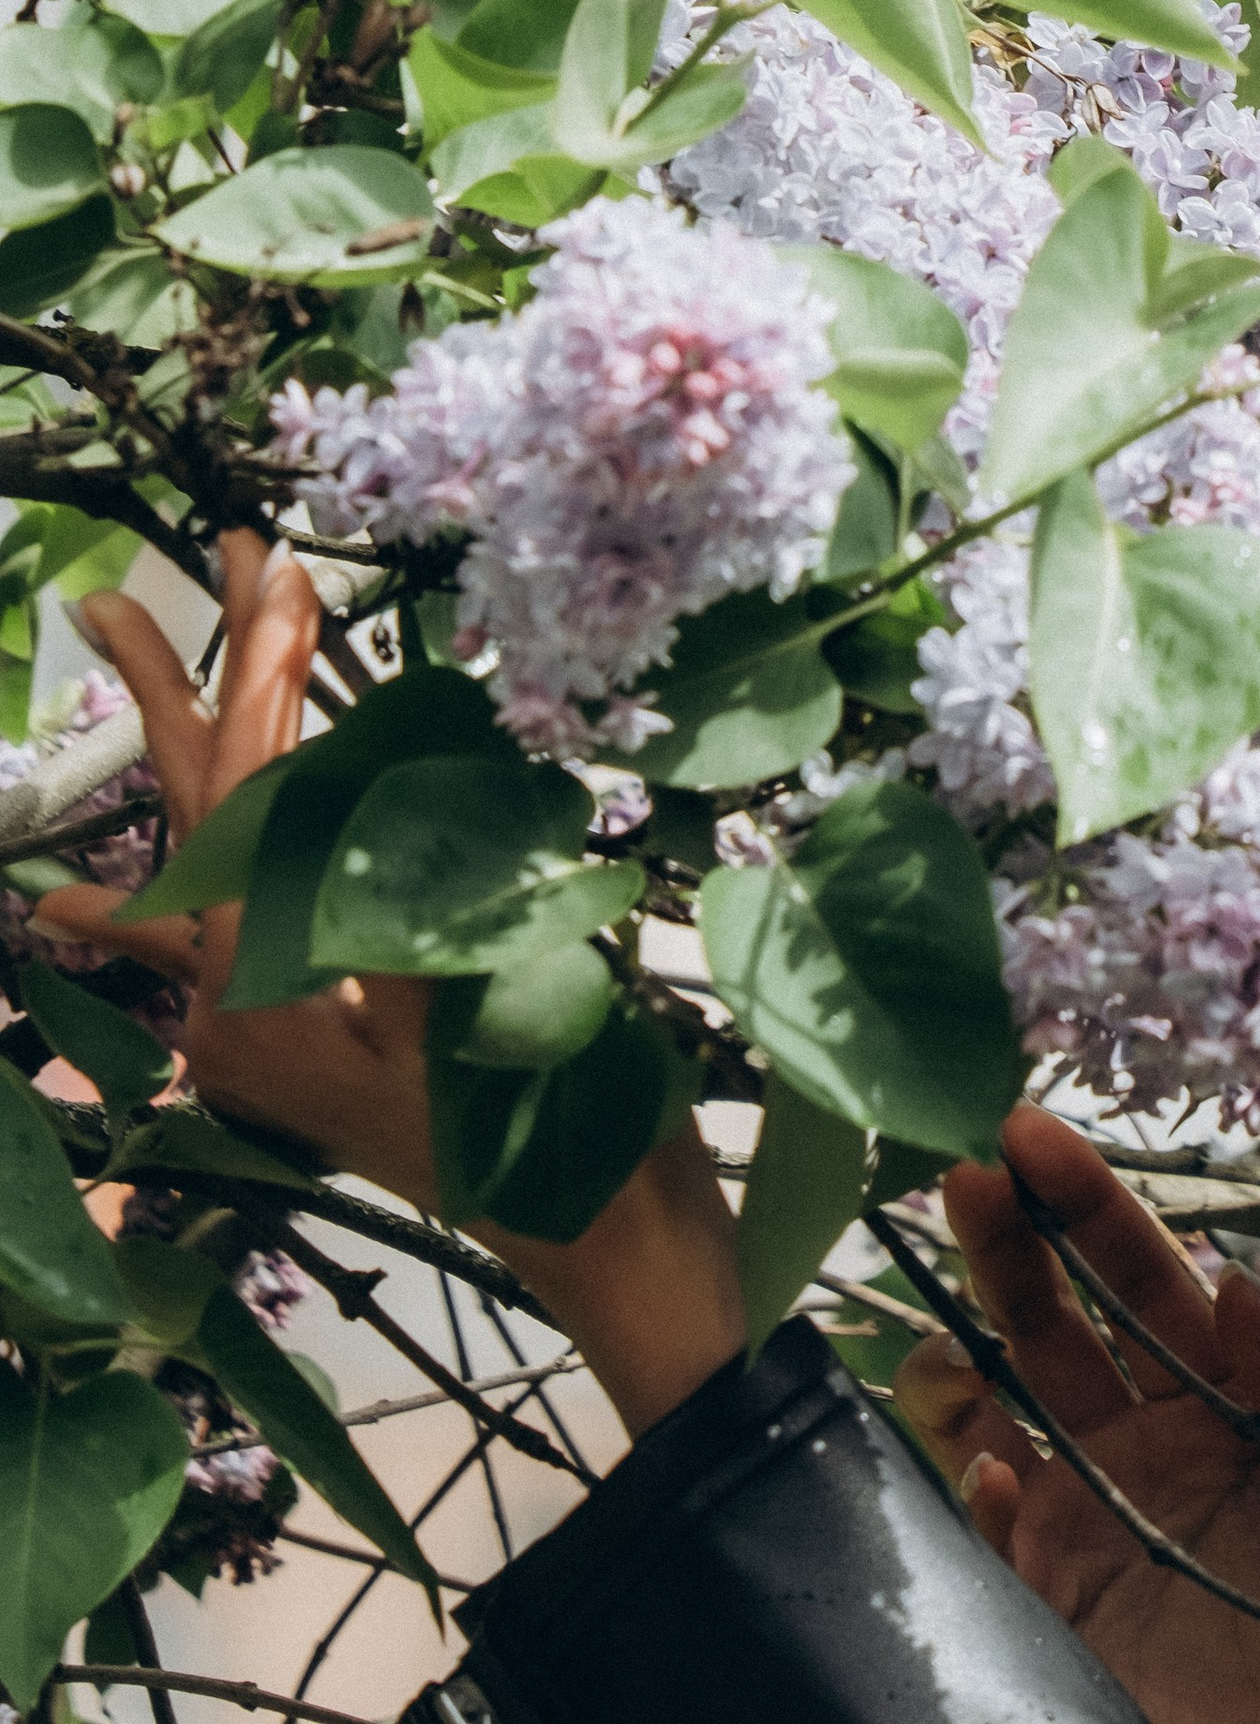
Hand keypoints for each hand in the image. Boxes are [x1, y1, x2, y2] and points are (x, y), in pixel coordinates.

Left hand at [38, 532, 744, 1438]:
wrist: (606, 1242)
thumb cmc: (556, 1124)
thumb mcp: (475, 1005)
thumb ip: (401, 912)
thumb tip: (354, 802)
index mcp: (267, 997)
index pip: (247, 805)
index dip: (263, 681)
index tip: (280, 574)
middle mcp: (243, 1008)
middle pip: (199, 816)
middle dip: (178, 690)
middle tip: (116, 595)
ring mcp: (274, 1020)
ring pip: (213, 852)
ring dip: (186, 744)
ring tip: (127, 652)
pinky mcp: (314, 1025)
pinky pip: (240, 913)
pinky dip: (192, 860)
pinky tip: (97, 885)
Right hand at [897, 1107, 1259, 1723]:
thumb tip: (1228, 1282)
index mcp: (1216, 1380)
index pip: (1135, 1268)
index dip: (1081, 1198)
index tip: (1026, 1130)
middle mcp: (1142, 1429)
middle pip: (1051, 1319)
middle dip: (1005, 1246)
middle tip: (964, 1179)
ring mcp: (1095, 1507)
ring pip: (995, 1414)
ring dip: (957, 1364)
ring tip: (951, 1347)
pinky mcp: (1068, 1592)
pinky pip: (1000, 1534)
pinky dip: (979, 1494)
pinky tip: (991, 1469)